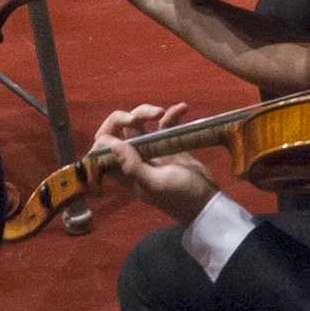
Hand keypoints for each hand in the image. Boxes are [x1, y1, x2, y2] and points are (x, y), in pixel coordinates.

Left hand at [89, 104, 218, 222]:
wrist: (207, 202)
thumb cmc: (180, 196)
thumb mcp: (156, 183)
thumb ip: (133, 166)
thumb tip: (114, 145)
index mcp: (126, 171)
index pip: (102, 153)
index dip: (104, 140)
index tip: (119, 135)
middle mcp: (135, 159)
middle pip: (119, 133)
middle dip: (124, 118)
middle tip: (139, 117)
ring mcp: (152, 150)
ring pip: (140, 124)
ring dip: (147, 112)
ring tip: (162, 111)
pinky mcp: (170, 144)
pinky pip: (165, 125)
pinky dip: (171, 115)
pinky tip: (183, 109)